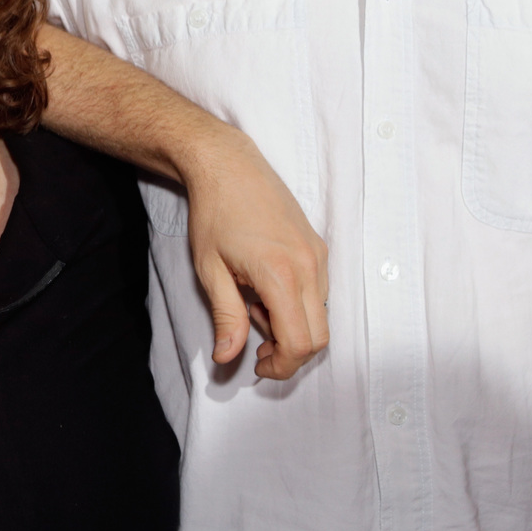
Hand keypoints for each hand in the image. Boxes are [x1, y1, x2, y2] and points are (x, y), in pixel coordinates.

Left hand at [181, 124, 328, 378]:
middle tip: (256, 346)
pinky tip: (266, 289)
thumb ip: (226, 317)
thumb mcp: (210, 270)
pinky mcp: (318, 246)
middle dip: (290, 352)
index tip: (257, 365)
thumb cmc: (214, 213)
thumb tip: (228, 357)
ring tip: (253, 305)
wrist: (227, 165)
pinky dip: (298, 305)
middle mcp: (310, 266)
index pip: (300, 343)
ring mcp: (318, 254)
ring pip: (321, 315)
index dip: (282, 366)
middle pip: (320, 336)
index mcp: (281, 274)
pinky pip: (320, 292)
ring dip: (293, 326)